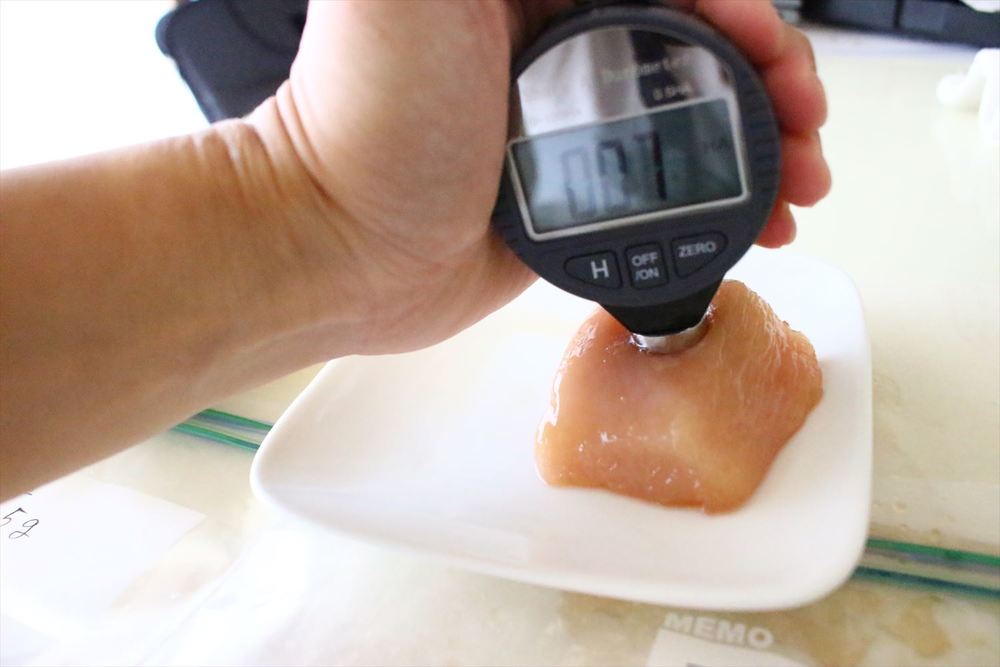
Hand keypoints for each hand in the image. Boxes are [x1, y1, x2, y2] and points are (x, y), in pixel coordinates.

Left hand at [252, 0, 828, 354]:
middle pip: (695, 41)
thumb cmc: (367, 119)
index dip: (730, 4)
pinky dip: (720, 194)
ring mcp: (569, 119)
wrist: (338, 250)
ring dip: (761, 136)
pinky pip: (667, 178)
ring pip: (694, 110)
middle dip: (766, 71)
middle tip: (802, 121)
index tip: (764, 44)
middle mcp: (556, 41)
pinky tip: (755, 216)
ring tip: (799, 181)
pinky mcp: (574, 188)